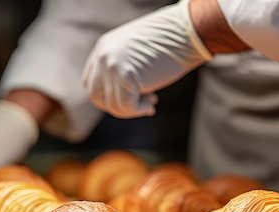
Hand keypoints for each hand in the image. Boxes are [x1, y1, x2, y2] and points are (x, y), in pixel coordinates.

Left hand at [82, 0, 211, 117]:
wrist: (187, 33)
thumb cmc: (168, 45)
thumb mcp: (134, 55)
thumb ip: (119, 70)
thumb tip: (115, 99)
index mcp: (103, 48)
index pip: (91, 82)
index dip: (107, 96)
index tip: (127, 99)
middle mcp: (103, 55)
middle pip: (96, 95)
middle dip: (116, 105)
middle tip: (138, 104)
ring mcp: (111, 65)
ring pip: (112, 104)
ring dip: (132, 109)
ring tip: (151, 100)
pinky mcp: (124, 75)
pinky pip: (126, 106)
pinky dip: (139, 110)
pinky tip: (153, 102)